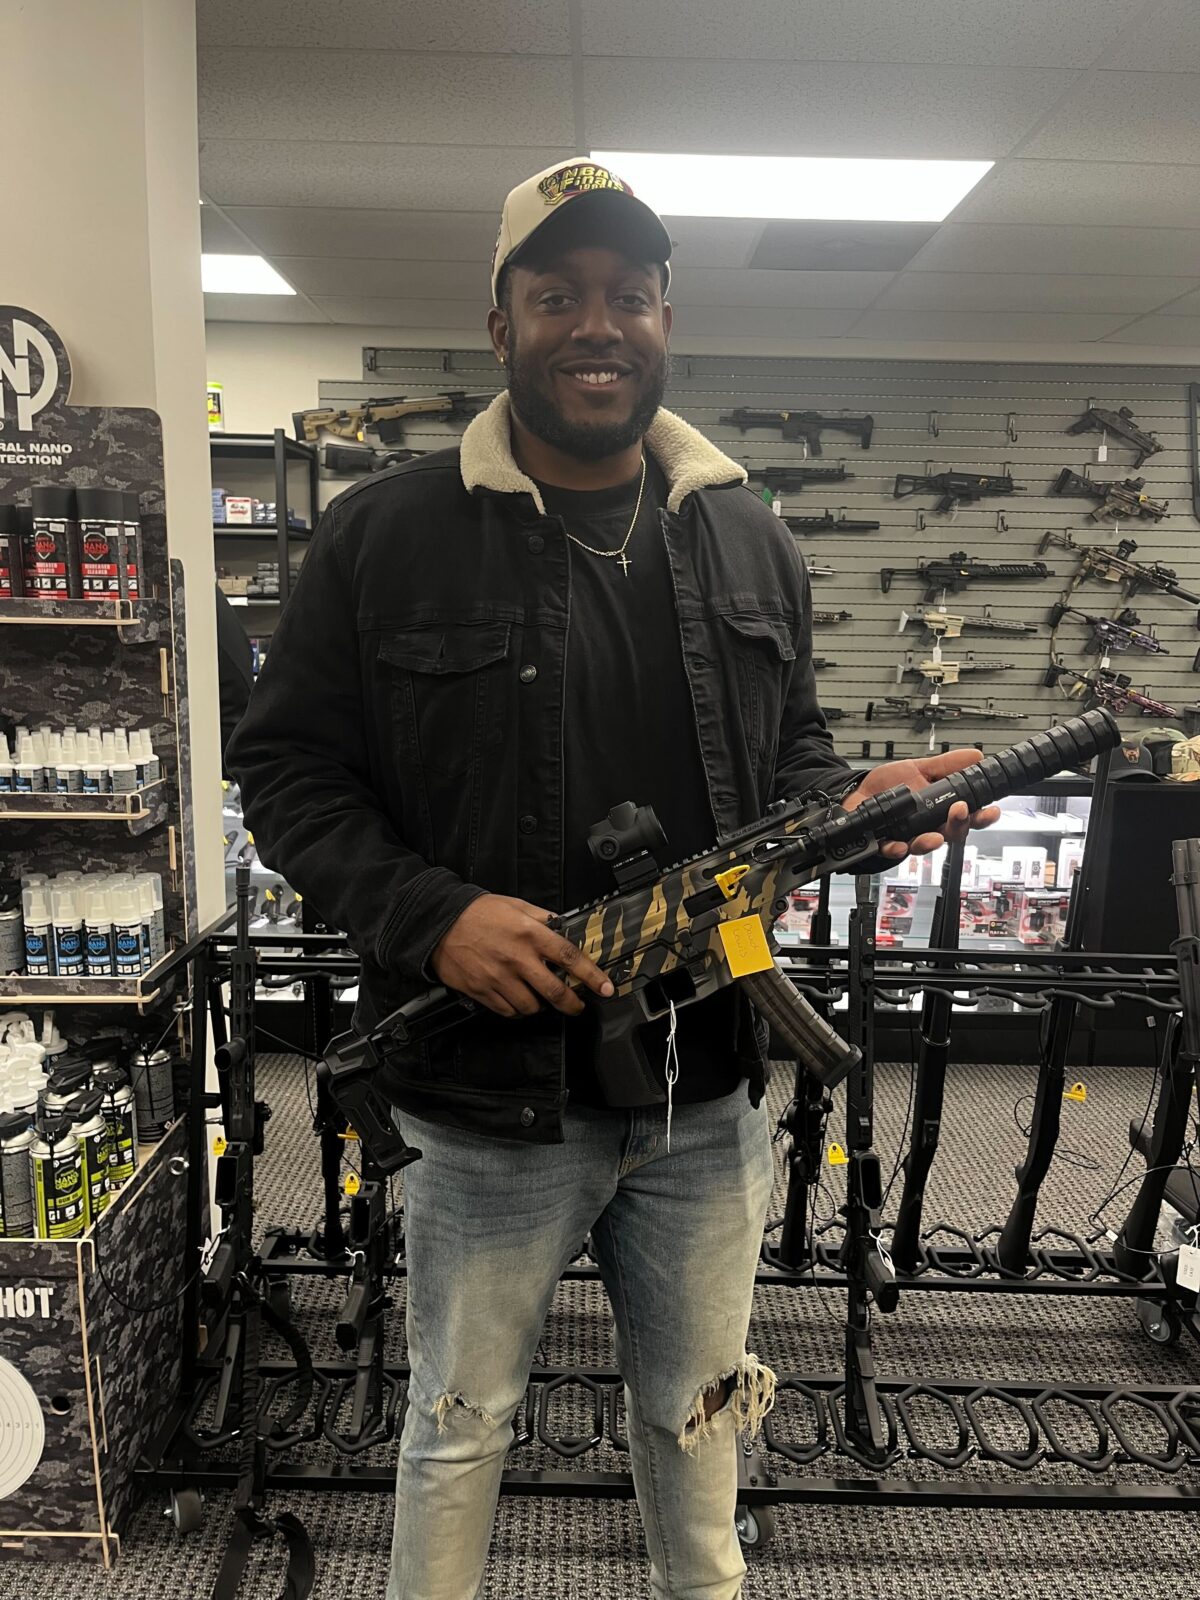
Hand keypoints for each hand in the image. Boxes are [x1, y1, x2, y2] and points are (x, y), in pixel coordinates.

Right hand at [429, 893, 614, 1019]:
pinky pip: (508, 1011)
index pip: (569, 957)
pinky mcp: (483, 991)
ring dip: (540, 1006)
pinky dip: (516, 1009)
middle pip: (555, 992)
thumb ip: (542, 918)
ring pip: (531, 1006)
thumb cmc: (477, 912)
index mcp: (530, 934)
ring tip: (540, 997)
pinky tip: (517, 999)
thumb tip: (563, 927)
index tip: (605, 987)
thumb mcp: (515, 905)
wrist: (438, 923)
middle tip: (578, 1006)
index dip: (591, 975)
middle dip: (572, 1004)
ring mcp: (499, 978)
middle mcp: (517, 958)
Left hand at [841, 748, 1000, 861]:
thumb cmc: (887, 785)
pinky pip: (894, 851)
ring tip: (935, 836)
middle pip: (951, 833)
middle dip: (960, 824)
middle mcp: (927, 826)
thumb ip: (946, 765)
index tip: (991, 811)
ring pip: (925, 845)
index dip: (982, 816)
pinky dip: (897, 849)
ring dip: (931, 842)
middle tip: (961, 811)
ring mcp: (907, 836)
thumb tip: (975, 756)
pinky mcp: (885, 843)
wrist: (856, 791)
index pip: (967, 816)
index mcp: (939, 810)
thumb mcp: (919, 769)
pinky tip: (899, 845)